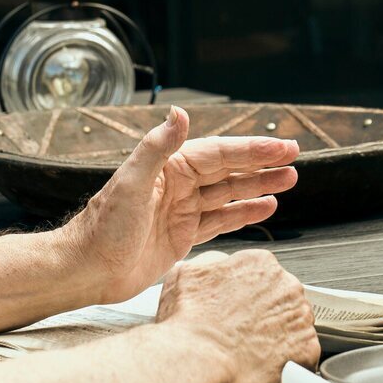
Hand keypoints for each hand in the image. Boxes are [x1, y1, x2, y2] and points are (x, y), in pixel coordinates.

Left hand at [55, 107, 299, 302]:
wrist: (87, 270)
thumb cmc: (102, 228)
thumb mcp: (131, 183)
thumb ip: (156, 147)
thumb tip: (179, 113)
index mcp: (168, 168)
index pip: (219, 154)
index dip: (251, 149)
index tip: (281, 147)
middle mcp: (178, 186)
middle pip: (229, 170)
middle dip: (262, 164)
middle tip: (295, 159)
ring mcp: (182, 211)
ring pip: (229, 194)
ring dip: (259, 186)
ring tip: (289, 181)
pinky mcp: (182, 236)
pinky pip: (221, 221)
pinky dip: (244, 213)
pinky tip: (265, 208)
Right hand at [157, 249, 318, 382]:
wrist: (197, 364)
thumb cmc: (189, 324)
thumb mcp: (186, 275)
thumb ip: (209, 265)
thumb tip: (214, 268)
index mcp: (261, 264)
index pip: (263, 275)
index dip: (249, 295)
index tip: (240, 310)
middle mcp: (288, 286)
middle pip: (283, 299)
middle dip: (267, 315)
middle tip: (244, 333)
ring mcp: (301, 318)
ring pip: (294, 326)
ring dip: (279, 337)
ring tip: (253, 352)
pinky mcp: (308, 350)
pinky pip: (302, 355)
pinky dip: (288, 362)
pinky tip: (265, 367)